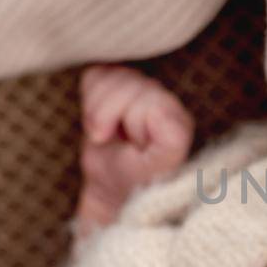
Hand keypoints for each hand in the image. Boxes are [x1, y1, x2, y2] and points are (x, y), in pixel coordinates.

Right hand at [76, 64, 194, 232]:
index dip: (132, 121)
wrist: (111, 190)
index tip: (134, 147)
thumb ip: (170, 142)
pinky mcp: (117, 85)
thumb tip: (159, 110)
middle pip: (128, 83)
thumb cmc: (136, 184)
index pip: (148, 98)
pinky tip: (97, 122)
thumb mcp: (156, 170)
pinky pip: (95, 76)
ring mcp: (140, 90)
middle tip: (111, 141)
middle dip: (108, 115)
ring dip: (96, 110)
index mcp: (177, 119)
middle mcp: (163, 99)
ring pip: (111, 77)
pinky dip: (89, 99)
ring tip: (103, 135)